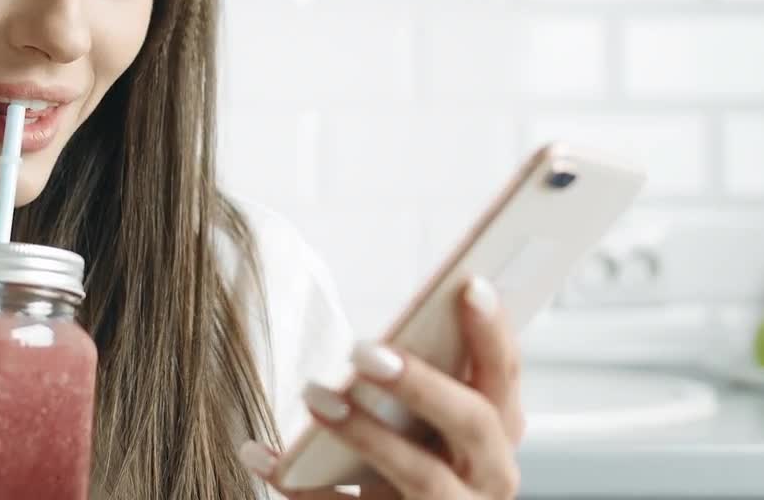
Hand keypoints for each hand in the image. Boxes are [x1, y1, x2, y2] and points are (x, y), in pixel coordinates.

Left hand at [242, 276, 524, 498]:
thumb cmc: (411, 451)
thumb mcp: (429, 419)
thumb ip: (424, 377)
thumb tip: (382, 331)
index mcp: (498, 431)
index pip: (505, 376)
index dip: (493, 332)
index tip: (469, 284)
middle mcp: (488, 476)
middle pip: (472, 423)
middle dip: (422, 383)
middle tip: (363, 349)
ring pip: (420, 475)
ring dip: (365, 432)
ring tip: (315, 394)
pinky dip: (300, 486)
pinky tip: (259, 452)